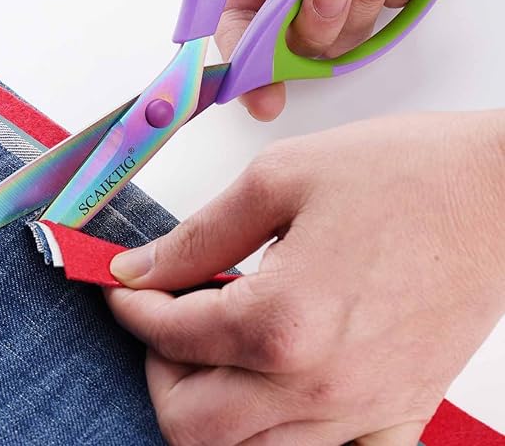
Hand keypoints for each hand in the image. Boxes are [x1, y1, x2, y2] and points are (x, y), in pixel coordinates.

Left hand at [106, 112, 504, 444]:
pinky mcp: (399, 413)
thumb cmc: (401, 172)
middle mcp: (320, 385)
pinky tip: (274, 390)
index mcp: (283, 321)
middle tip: (159, 319)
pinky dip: (278, 438)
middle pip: (193, 424)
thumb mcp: (280, 178)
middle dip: (157, 370)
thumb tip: (141, 267)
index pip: (172, 335)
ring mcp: (363, 411)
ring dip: (206, 405)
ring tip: (208, 346)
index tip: (123, 287)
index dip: (133, 307)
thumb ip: (201, 233)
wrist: (496, 192)